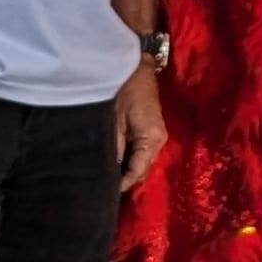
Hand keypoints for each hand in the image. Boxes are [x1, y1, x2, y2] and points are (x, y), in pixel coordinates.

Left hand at [112, 64, 168, 192]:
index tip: (104, 195)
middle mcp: (159, 140)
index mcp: (152, 139)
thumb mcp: (113, 120)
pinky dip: (129, 159)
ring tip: (106, 179)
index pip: (137, 171)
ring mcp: (157, 135)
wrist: (135, 66)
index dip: (122, 184)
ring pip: (141, 161)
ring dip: (126, 170)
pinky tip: (115, 163)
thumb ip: (113, 148)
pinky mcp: (151, 130)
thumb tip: (107, 173)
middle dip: (124, 180)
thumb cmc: (122, 90)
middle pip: (141, 169)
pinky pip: (141, 152)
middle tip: (102, 189)